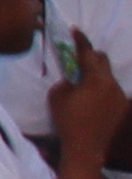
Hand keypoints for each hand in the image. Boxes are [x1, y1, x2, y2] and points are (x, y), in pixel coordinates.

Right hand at [58, 31, 129, 167]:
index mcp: (96, 78)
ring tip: (84, 85)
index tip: (75, 30)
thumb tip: (73, 78)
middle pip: (103, 60)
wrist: (86, 147)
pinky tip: (92, 100)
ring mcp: (119, 95)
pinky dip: (101, 89)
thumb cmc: (68, 120)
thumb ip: (66, 81)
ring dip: (96, 75)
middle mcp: (112, 83)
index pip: (88, 53)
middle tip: (78, 59)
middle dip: (91, 56)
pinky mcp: (122, 106)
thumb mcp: (57, 96)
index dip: (81, 40)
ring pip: (108, 76)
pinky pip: (111, 90)